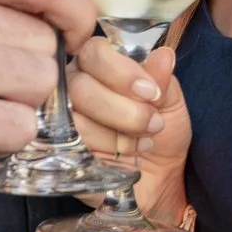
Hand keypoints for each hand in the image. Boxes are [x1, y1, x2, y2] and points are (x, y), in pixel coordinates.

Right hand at [69, 32, 192, 213]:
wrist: (162, 180)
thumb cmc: (163, 134)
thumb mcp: (171, 103)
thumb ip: (162, 80)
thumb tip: (163, 56)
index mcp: (98, 68)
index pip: (93, 52)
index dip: (121, 71)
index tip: (151, 92)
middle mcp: (73, 89)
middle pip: (80, 86)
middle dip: (124, 109)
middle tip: (154, 124)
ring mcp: (62, 122)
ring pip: (76, 118)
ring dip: (118, 133)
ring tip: (143, 143)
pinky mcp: (60, 154)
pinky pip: (74, 148)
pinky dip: (107, 152)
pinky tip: (126, 159)